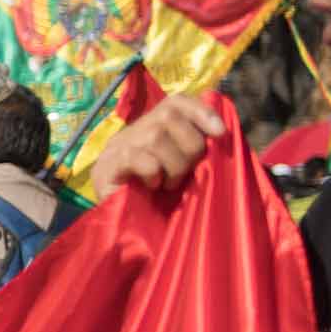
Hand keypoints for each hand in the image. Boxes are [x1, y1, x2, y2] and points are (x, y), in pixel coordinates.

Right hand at [90, 94, 224, 200]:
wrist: (122, 229)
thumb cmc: (158, 200)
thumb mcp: (183, 170)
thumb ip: (197, 151)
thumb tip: (223, 134)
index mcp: (153, 128)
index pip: (176, 101)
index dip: (200, 111)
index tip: (220, 133)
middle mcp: (133, 131)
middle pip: (168, 114)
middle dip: (189, 145)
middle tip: (185, 173)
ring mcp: (117, 146)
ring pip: (155, 136)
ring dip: (173, 164)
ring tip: (168, 184)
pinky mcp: (107, 166)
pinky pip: (137, 157)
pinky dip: (153, 172)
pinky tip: (152, 186)